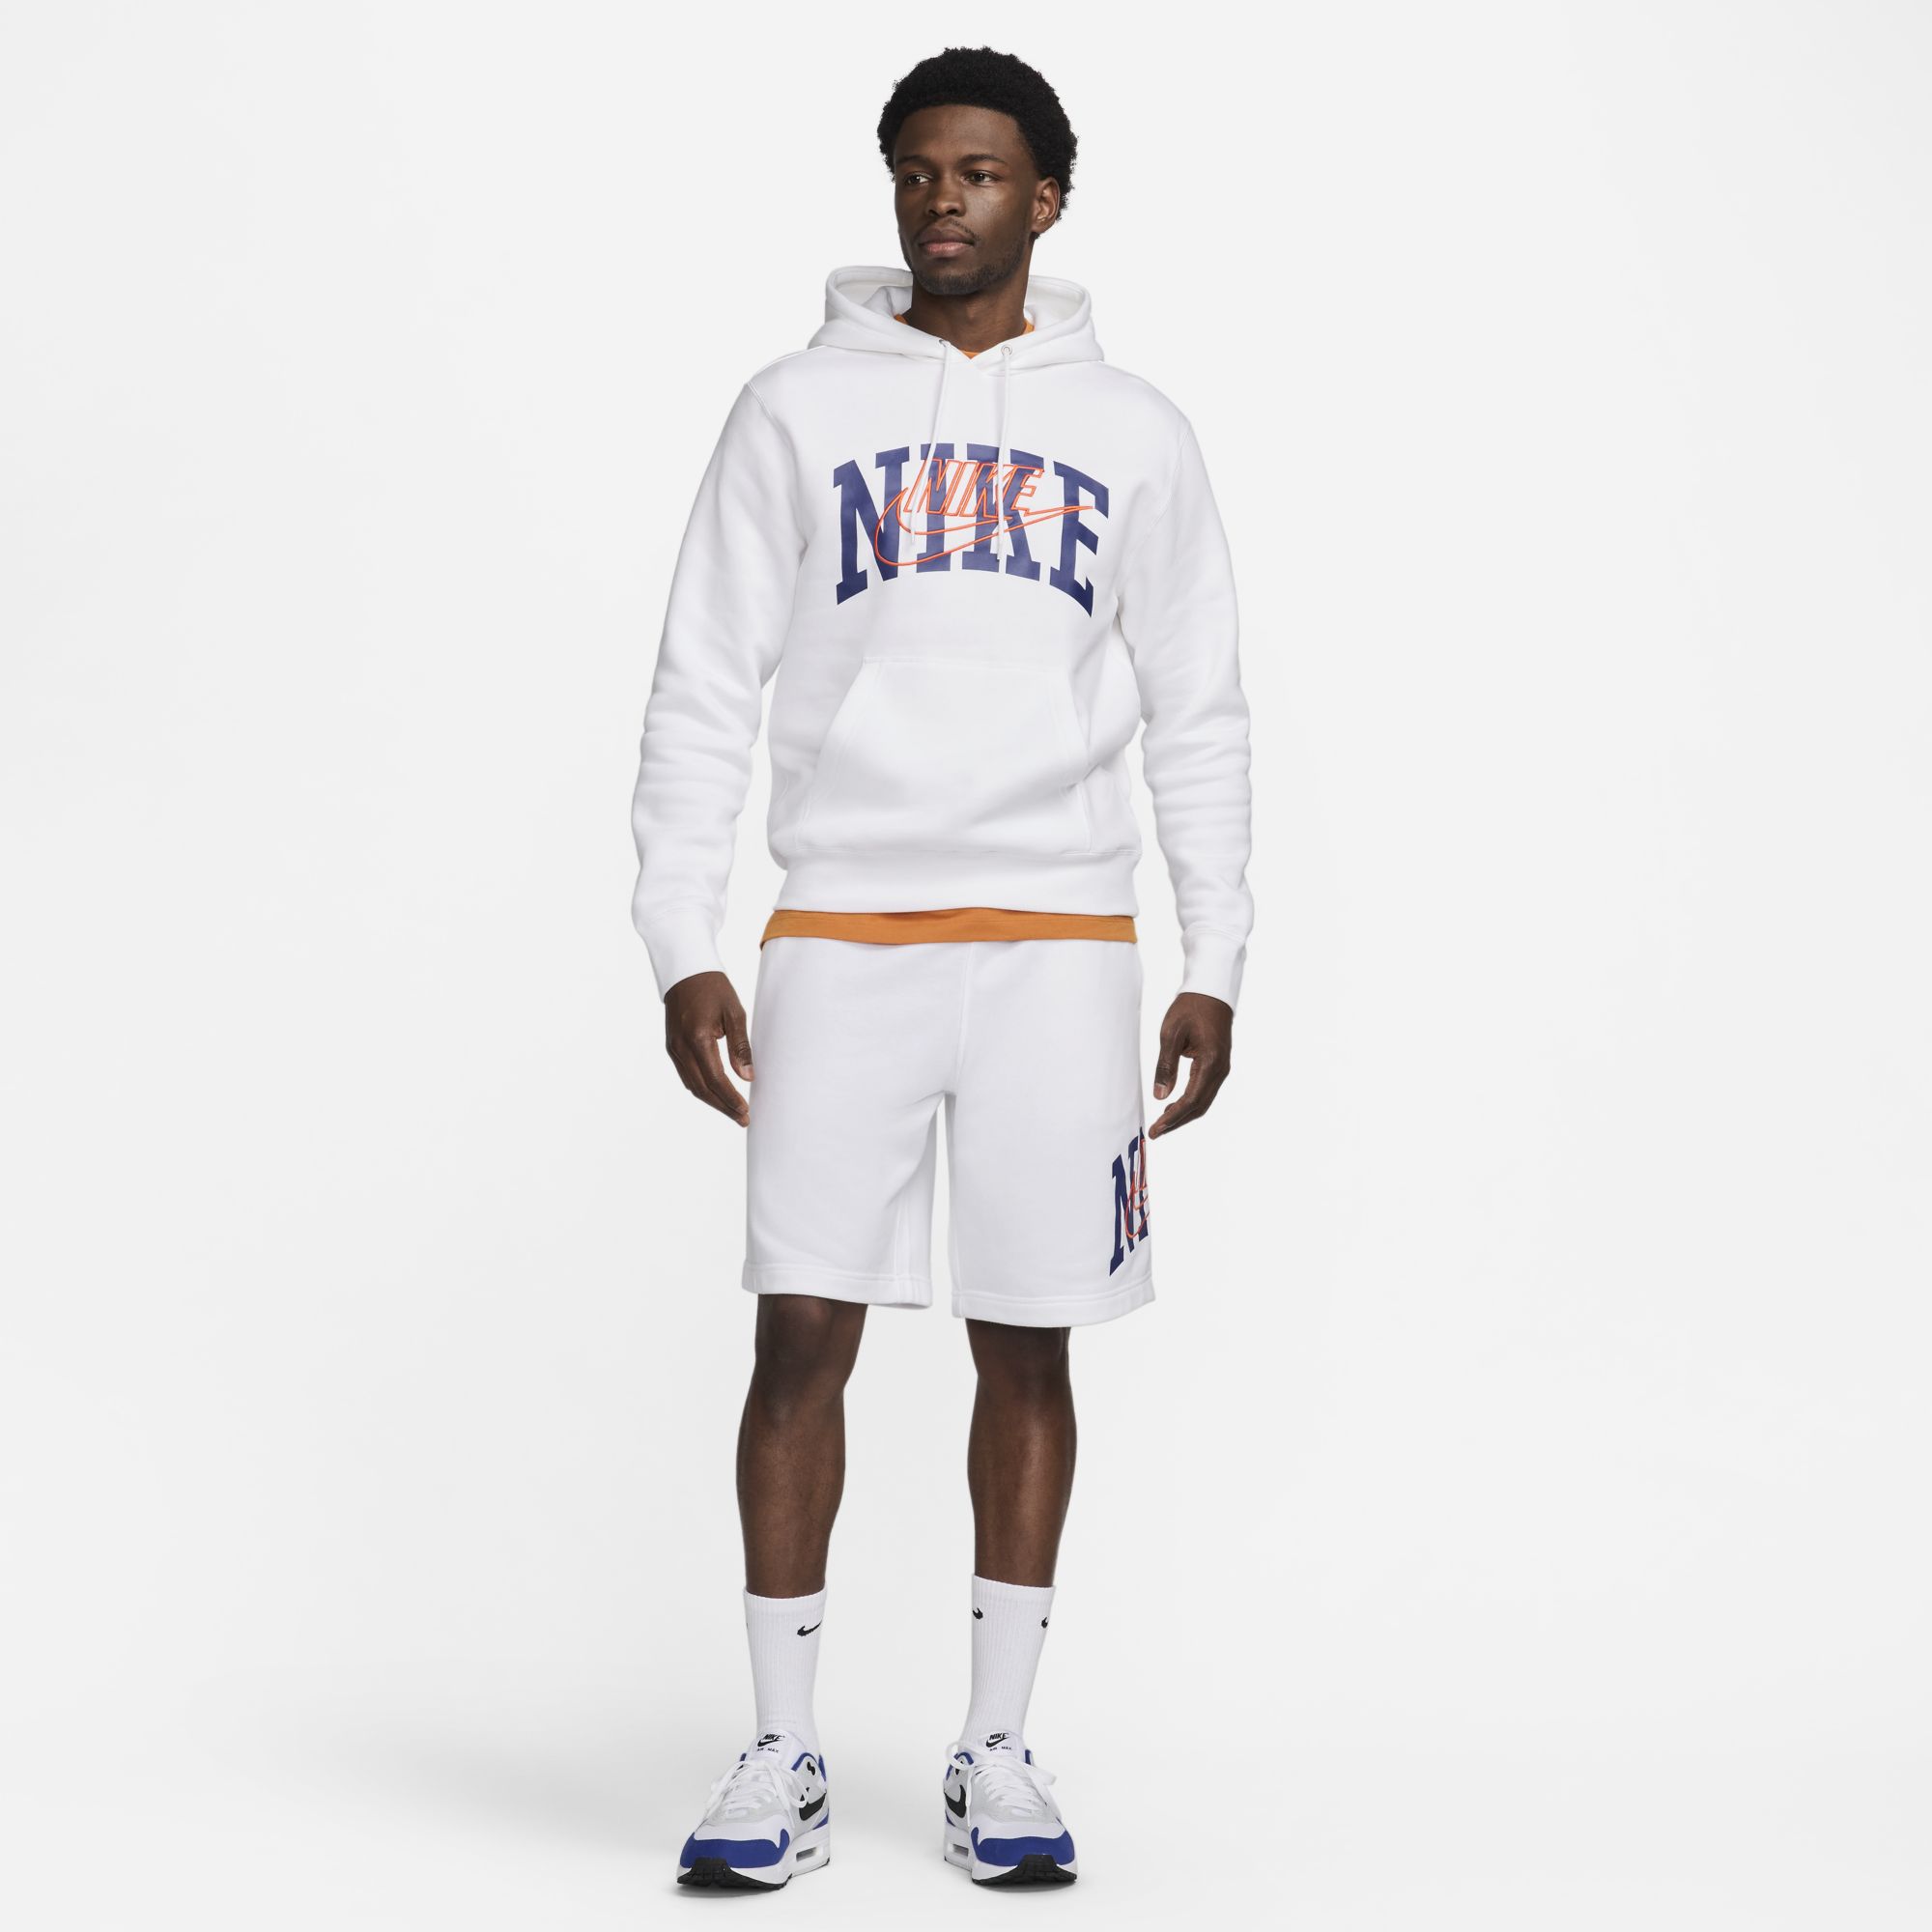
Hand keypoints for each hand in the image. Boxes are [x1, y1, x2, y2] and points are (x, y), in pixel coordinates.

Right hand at [663, 970, 753, 1125]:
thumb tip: (748, 1077)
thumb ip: (740, 1047)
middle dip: (723, 1107)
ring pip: (692, 1085)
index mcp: (698, 1039)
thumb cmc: (713, 987)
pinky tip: (715, 1093)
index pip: (716, 1080)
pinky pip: (686, 1075)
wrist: (685, 969)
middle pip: (702, 1089)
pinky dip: (701, 1088)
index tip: (746, 1112)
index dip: (731, 1099)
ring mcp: (673, 1048)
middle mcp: (681, 1047)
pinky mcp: (672, 1046)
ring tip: (732, 1111)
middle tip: (742, 1119)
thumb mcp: (734, 1013)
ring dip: (712, 1101)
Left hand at [1148, 991, 1232, 1137]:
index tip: (1157, 1128)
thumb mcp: (1171, 1034)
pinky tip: (1174, 1104)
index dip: (1173, 1117)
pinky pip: (1206, 1090)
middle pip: (1200, 1106)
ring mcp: (1222, 1068)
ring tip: (1162, 1122)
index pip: (1191, 1099)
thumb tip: (1160, 1096)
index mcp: (1210, 1061)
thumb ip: (1166, 1066)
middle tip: (1157, 1132)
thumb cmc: (1190, 1007)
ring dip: (1184, 1114)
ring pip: (1204, 1101)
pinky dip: (1191, 1102)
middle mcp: (1220, 1069)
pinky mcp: (1219, 1065)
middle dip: (1178, 1121)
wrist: (1211, 991)